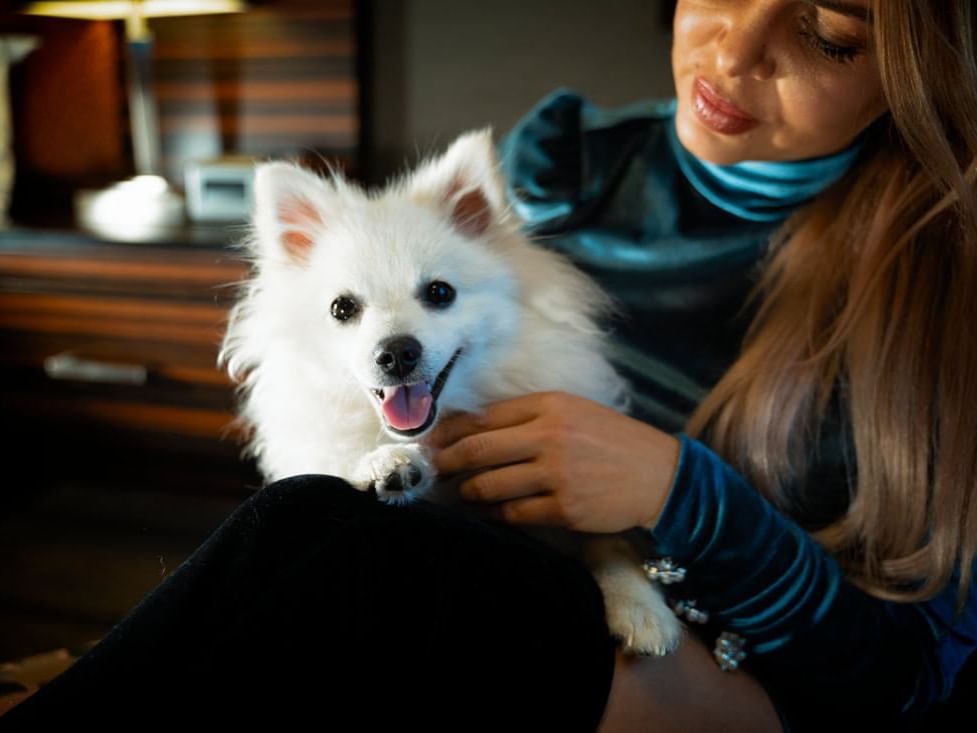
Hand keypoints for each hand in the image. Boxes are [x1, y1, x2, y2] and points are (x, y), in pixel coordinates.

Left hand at [428, 391, 680, 532]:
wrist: (660, 476)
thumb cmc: (612, 441)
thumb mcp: (574, 411)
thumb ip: (529, 416)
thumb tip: (475, 429)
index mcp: (550, 405)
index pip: (484, 417)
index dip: (449, 431)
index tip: (429, 441)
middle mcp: (550, 436)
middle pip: (477, 450)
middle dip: (445, 462)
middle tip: (428, 470)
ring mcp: (557, 475)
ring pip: (490, 485)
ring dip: (467, 491)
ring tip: (459, 492)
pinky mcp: (564, 509)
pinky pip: (514, 514)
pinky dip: (495, 514)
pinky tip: (487, 513)